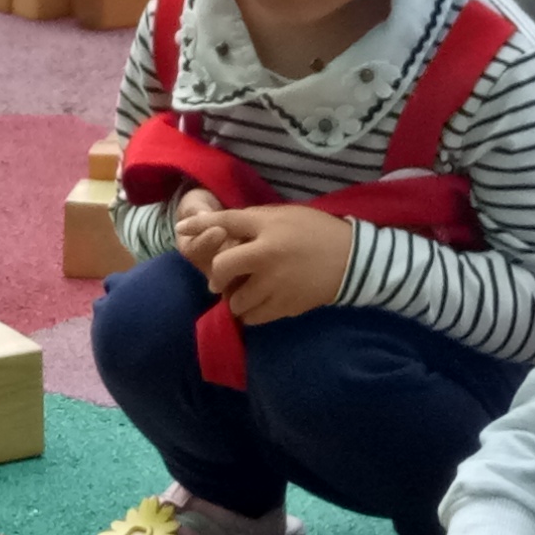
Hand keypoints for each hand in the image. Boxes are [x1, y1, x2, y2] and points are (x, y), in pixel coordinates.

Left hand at [178, 202, 350, 325]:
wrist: (353, 260)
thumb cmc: (317, 232)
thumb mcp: (285, 216)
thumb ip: (253, 221)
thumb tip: (218, 224)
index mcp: (268, 229)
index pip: (225, 223)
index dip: (199, 226)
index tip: (181, 230)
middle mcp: (267, 256)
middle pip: (222, 268)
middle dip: (218, 275)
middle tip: (223, 277)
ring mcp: (275, 284)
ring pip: (235, 299)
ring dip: (235, 296)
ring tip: (246, 291)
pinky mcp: (285, 306)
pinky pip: (253, 317)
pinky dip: (250, 313)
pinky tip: (259, 303)